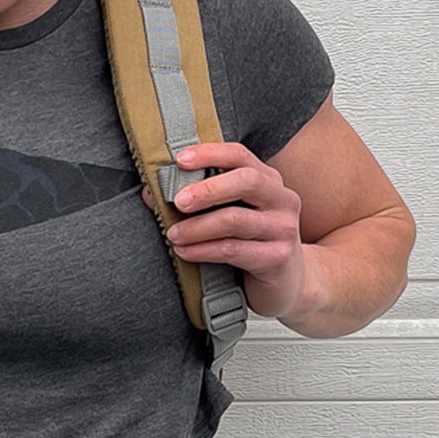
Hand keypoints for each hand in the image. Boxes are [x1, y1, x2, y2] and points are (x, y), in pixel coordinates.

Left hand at [152, 144, 307, 320]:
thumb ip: (201, 199)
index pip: (240, 155)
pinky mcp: (277, 258)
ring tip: (173, 234)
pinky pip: (233, 250)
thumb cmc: (251, 243)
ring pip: (235, 220)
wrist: (287, 284)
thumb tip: (151, 193)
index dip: (209, 153)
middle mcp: (282, 200)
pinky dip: (203, 250)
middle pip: (245, 181)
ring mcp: (283, 229)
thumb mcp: (232, 214)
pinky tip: (186, 252)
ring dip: (197, 227)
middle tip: (177, 201)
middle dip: (206, 189)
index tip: (179, 159)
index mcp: (269, 181)